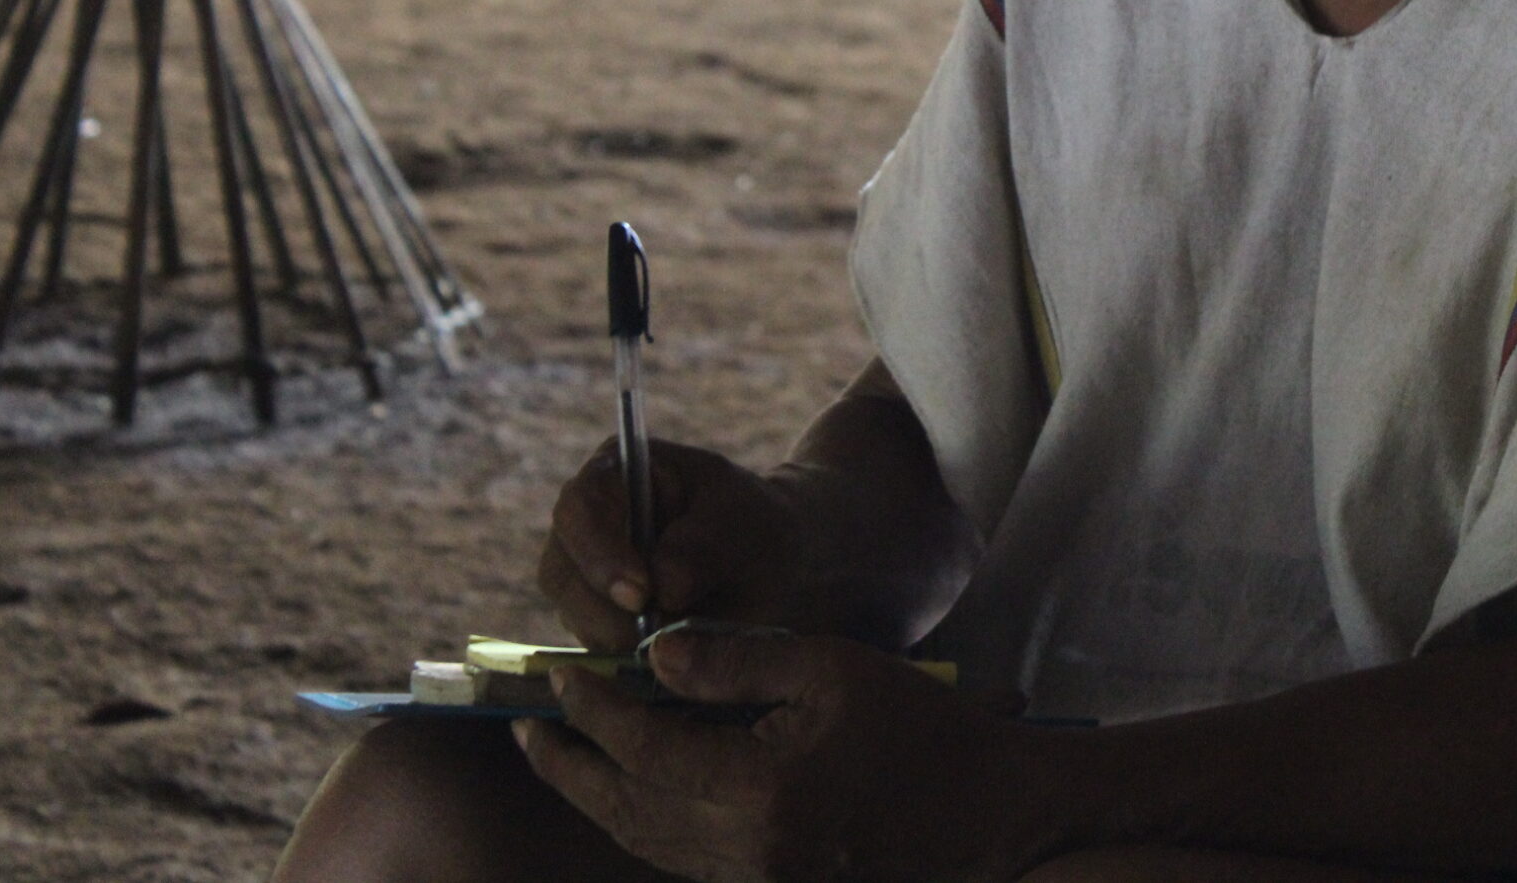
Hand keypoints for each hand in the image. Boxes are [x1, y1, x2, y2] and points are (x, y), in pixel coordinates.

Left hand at [516, 627, 1053, 882]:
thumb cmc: (920, 728)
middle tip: (526, 726)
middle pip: (624, 807)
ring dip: (596, 796)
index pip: (642, 746)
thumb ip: (737, 659)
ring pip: (644, 842)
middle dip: (568, 764)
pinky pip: (679, 858)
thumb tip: (653, 656)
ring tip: (561, 756)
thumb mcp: (830, 667)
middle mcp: (743, 847)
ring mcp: (755, 877)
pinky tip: (632, 791)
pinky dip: (640, 822)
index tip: (563, 672)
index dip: (594, 708)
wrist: (989, 813)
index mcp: (756, 787)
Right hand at [540, 439, 810, 649]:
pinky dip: (629, 657)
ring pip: (574, 617)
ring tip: (679, 636)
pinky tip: (671, 651)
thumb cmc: (754, 530)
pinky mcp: (595, 622)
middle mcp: (587, 525)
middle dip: (607, 610)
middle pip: (561, 570)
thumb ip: (702, 549)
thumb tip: (662, 588)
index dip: (600, 552)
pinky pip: (593, 648)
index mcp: (617, 474)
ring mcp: (584, 576)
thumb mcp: (743, 525)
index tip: (641, 595)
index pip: (581, 508)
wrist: (775, 572)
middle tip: (658, 634)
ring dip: (621, 638)